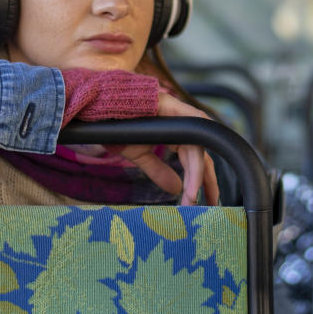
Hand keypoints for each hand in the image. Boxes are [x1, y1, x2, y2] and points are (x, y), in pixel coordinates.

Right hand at [104, 93, 219, 205]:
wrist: (102, 109)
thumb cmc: (119, 127)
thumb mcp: (140, 155)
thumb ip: (159, 171)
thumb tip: (176, 189)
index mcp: (177, 134)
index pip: (195, 159)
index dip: (199, 181)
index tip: (198, 203)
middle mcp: (182, 124)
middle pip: (203, 156)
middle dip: (208, 182)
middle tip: (211, 205)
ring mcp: (181, 115)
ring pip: (199, 149)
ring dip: (199, 176)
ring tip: (193, 198)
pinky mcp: (176, 108)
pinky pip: (192, 136)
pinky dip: (194, 160)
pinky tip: (194, 180)